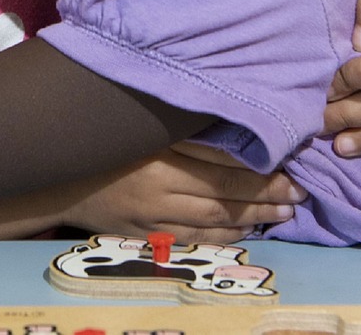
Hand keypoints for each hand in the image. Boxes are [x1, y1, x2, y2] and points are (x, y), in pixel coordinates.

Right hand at [63, 142, 304, 242]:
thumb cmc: (105, 141)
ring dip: (254, 217)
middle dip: (267, 193)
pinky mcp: (147, 238)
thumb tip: (232, 120)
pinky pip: (195, 241)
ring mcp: (152, 217)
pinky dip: (225, 238)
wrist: (60, 179)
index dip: (259, 164)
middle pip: (224, 192)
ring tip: (286, 212)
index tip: (291, 162)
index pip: (221, 161)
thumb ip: (182, 125)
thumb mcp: (142, 124)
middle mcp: (158, 187)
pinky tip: (248, 231)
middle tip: (300, 191)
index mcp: (159, 152)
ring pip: (215, 220)